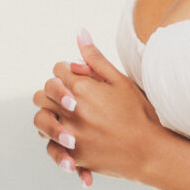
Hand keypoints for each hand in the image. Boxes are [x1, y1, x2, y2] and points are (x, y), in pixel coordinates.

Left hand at [33, 29, 160, 184]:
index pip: (58, 70)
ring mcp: (69, 135)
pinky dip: (58, 147)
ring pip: (40, 121)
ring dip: (50, 117)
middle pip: (42, 94)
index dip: (68, 71)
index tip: (81, 78)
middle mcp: (70, 111)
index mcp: (81, 88)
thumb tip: (80, 33)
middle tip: (72, 98)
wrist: (149, 151)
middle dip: (54, 93)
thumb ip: (95, 58)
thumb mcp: (120, 80)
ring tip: (67, 119)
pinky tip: (73, 144)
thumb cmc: (138, 113)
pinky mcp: (72, 156)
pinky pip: (52, 149)